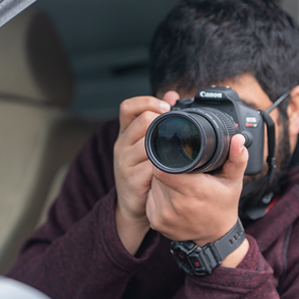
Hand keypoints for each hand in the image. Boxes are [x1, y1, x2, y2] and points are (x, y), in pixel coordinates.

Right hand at [113, 92, 176, 254]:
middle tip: (176, 132)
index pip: (128, 107)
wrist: (134, 204)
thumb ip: (159, 118)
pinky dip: (164, 166)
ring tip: (177, 151)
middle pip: (141, 122)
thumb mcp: (147, 143)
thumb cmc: (144, 171)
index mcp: (125, 133)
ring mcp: (124, 162)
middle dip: (162, 124)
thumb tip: (172, 94)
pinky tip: (173, 168)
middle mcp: (121, 144)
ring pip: (147, 143)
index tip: (166, 107)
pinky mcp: (131, 180)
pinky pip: (151, 167)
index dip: (146, 102)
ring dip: (165, 146)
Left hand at [146, 133, 248, 254]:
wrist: (215, 236)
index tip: (174, 157)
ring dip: (160, 182)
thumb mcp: (234, 181)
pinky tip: (171, 197)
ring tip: (176, 184)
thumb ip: (236, 158)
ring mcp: (164, 216)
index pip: (163, 168)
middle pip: (157, 175)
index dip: (165, 159)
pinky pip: (150, 199)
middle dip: (165, 169)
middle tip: (180, 171)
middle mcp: (176, 205)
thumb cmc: (223, 204)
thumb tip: (237, 139)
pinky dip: (157, 195)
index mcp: (194, 190)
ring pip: (153, 186)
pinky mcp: (156, 223)